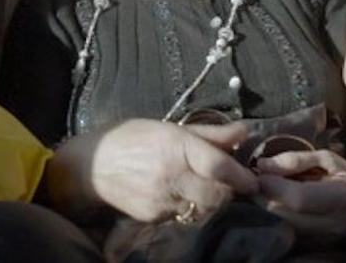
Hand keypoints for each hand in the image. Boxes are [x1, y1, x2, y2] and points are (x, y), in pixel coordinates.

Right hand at [52, 118, 257, 222]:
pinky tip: (186, 198)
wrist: (92, 167)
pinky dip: (192, 209)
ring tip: (211, 191)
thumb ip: (209, 133)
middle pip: (216, 195)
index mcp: (176, 146)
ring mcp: (162, 200)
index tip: (253, 179)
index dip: (241, 175)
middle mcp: (171, 175)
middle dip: (230, 194)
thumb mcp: (169, 128)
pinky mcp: (154, 218)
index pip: (217, 165)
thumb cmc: (133, 139)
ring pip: (203, 209)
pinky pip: (184, 216)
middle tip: (233, 187)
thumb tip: (243, 131)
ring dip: (213, 203)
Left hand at [252, 149, 345, 240]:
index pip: (298, 198)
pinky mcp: (316, 250)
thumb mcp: (327, 159)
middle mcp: (335, 224)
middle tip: (254, 182)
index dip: (273, 185)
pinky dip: (272, 221)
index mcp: (342, 197)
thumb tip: (263, 165)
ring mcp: (326, 242)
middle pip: (284, 216)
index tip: (259, 172)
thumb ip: (296, 160)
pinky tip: (271, 207)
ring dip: (264, 210)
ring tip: (262, 193)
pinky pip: (285, 236)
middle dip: (261, 197)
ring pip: (280, 228)